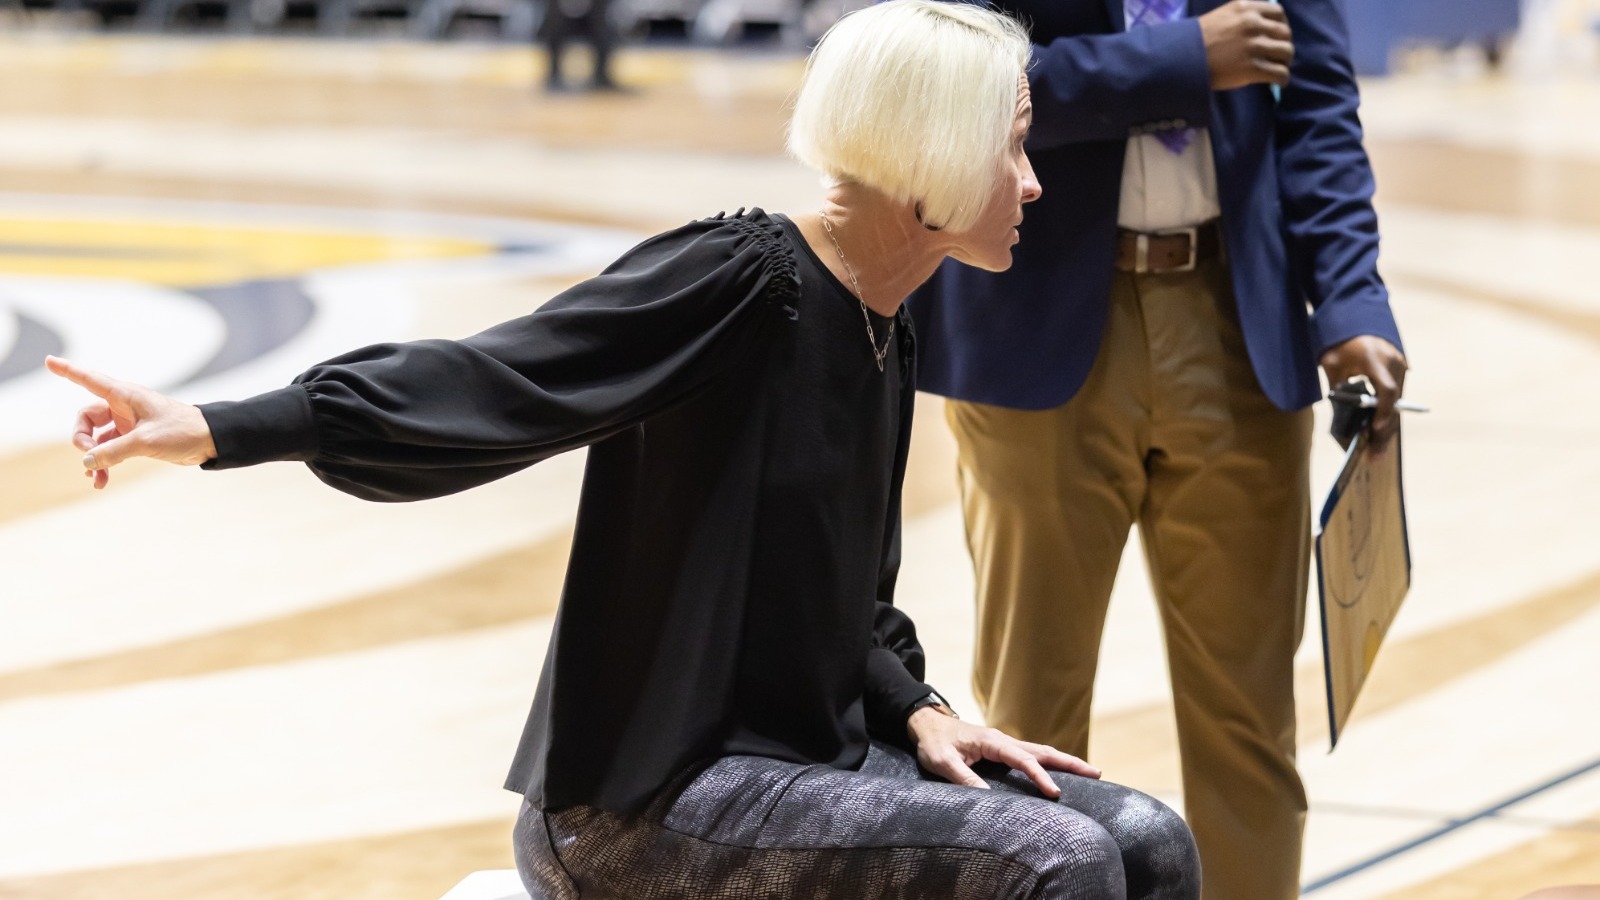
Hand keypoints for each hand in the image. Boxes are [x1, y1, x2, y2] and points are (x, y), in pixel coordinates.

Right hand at [46, 355, 217, 489]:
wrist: (211, 441)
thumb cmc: (183, 431)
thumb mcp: (146, 442)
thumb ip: (114, 451)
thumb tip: (87, 461)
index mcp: (125, 396)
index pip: (89, 380)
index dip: (68, 371)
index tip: (49, 361)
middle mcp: (124, 407)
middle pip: (86, 418)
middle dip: (82, 438)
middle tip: (89, 456)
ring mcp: (129, 424)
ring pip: (97, 439)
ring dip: (94, 457)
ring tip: (94, 476)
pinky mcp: (136, 439)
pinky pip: (111, 451)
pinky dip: (105, 464)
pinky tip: (101, 481)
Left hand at [907, 707, 1100, 797]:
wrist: (926, 723)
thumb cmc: (933, 743)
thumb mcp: (942, 762)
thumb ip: (963, 778)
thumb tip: (988, 798)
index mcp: (992, 742)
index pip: (1023, 760)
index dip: (1040, 777)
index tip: (1056, 793)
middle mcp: (1004, 740)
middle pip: (1043, 751)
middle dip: (1070, 762)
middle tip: (1097, 773)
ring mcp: (1005, 743)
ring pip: (1041, 752)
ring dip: (1065, 761)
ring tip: (1090, 773)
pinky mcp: (1003, 749)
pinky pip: (1032, 756)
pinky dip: (1050, 762)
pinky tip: (1060, 772)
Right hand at [1198, 0, 1293, 90]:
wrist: (1182, 60)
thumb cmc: (1197, 40)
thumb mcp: (1222, 16)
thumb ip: (1243, 16)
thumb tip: (1264, 27)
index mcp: (1246, 8)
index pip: (1278, 12)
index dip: (1282, 25)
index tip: (1277, 35)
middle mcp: (1252, 23)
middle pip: (1285, 33)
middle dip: (1283, 44)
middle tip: (1277, 55)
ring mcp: (1253, 46)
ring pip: (1286, 52)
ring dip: (1284, 61)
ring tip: (1278, 68)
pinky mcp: (1252, 68)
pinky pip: (1280, 73)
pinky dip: (1282, 78)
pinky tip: (1278, 82)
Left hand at [1319, 336, 1407, 450]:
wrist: (1357, 316)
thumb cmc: (1339, 341)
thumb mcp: (1331, 364)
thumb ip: (1337, 389)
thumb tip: (1342, 420)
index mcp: (1375, 359)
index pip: (1385, 391)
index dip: (1381, 413)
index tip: (1373, 432)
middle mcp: (1394, 362)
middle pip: (1394, 404)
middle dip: (1384, 431)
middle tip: (1375, 455)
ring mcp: (1401, 365)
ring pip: (1397, 403)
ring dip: (1387, 426)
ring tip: (1376, 451)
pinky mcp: (1401, 369)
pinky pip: (1395, 396)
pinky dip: (1388, 414)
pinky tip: (1379, 433)